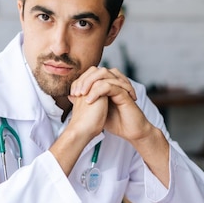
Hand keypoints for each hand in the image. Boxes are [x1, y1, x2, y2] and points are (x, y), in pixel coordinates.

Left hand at [69, 66, 170, 186]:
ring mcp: (120, 86)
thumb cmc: (117, 122)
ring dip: (89, 83)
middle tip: (76, 93)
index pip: (92, 74)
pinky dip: (97, 91)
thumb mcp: (96, 111)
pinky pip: (110, 86)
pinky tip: (90, 101)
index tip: (72, 94)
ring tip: (81, 95)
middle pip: (97, 70)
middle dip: (83, 80)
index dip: (80, 81)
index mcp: (107, 85)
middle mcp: (114, 82)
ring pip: (103, 74)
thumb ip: (86, 101)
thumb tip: (71, 97)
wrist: (132, 131)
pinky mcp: (125, 93)